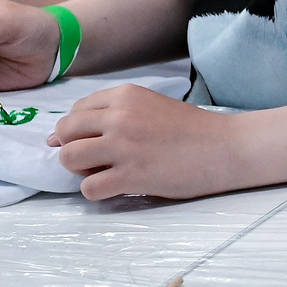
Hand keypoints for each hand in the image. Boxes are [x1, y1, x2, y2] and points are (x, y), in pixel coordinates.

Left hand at [49, 84, 243, 200]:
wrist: (226, 148)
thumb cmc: (192, 129)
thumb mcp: (151, 105)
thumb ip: (115, 114)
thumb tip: (60, 136)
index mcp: (125, 96)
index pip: (75, 111)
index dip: (77, 130)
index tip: (92, 142)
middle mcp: (119, 117)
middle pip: (65, 133)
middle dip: (72, 148)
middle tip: (96, 159)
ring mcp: (124, 146)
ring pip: (69, 158)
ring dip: (80, 170)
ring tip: (104, 172)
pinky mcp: (131, 175)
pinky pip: (89, 188)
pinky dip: (97, 191)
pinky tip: (118, 187)